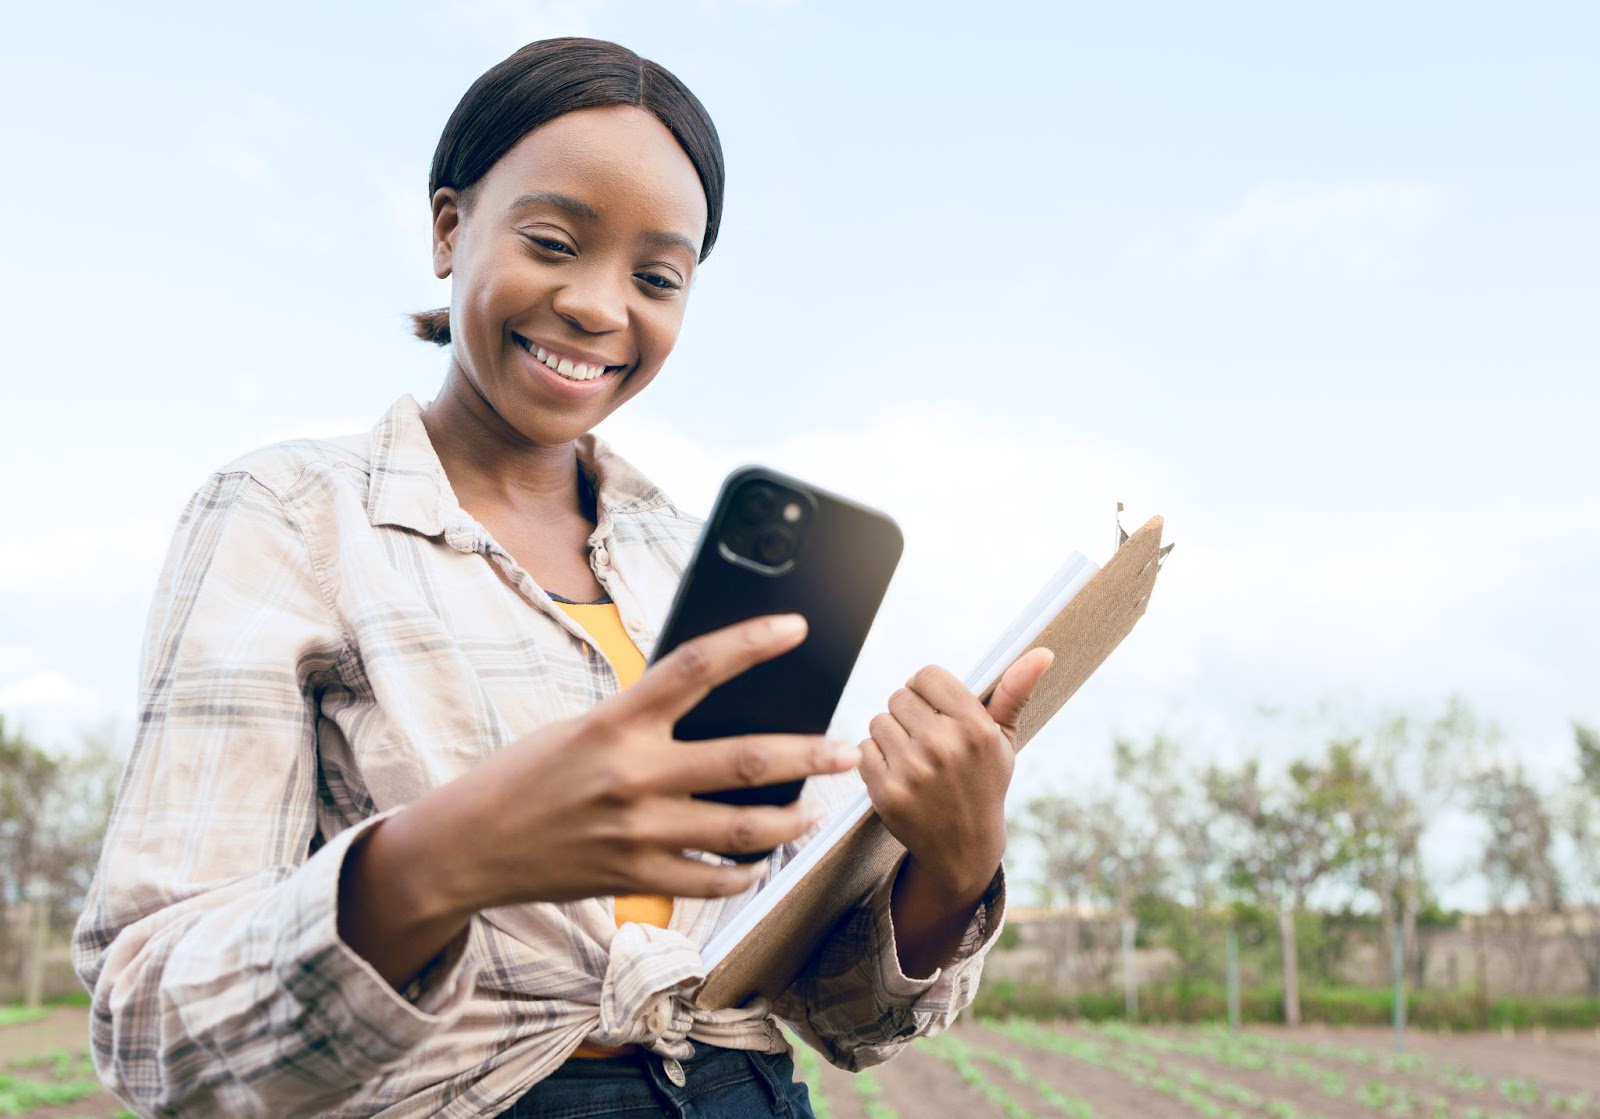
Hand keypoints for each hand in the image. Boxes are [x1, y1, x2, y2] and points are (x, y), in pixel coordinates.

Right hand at [340, 614, 859, 985]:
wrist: (467, 844)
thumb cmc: (528, 773)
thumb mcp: (582, 727)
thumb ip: (644, 719)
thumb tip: (717, 707)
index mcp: (615, 721)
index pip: (696, 667)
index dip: (751, 642)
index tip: (796, 627)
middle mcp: (632, 775)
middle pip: (745, 760)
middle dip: (810, 753)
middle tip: (851, 746)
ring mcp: (637, 832)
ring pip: (742, 829)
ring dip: (792, 820)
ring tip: (817, 808)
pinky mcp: (635, 877)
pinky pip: (711, 880)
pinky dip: (744, 871)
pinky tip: (761, 860)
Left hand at [859, 648, 1052, 900]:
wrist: (964, 847)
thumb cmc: (984, 782)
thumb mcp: (1004, 739)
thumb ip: (1015, 691)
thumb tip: (1042, 652)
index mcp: (975, 728)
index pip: (926, 676)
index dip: (926, 689)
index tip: (933, 706)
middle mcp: (944, 746)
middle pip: (899, 696)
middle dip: (909, 713)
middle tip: (925, 738)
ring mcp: (913, 770)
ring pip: (879, 721)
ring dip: (892, 736)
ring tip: (914, 757)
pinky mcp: (886, 791)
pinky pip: (864, 749)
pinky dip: (876, 759)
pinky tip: (899, 774)